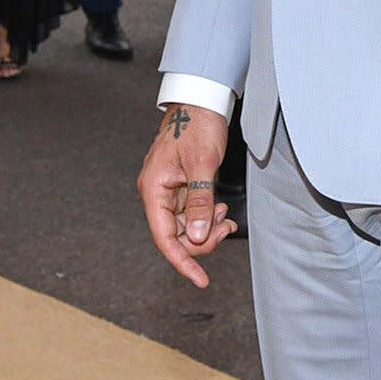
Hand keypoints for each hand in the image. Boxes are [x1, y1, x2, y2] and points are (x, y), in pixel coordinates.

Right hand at [137, 104, 235, 287]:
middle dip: (202, 240)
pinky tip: (220, 212)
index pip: (165, 238)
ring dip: (206, 228)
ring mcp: (167, 190)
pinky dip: (206, 217)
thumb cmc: (198, 125)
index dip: (183, 262)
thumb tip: (198, 237)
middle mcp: (156, 193)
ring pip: (185, 226)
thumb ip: (200, 202)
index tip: (201, 279)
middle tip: (227, 228)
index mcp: (153, 189)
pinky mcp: (179, 186)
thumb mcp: (202, 164)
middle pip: (176, 235)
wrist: (201, 99)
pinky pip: (190, 213)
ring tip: (226, 218)